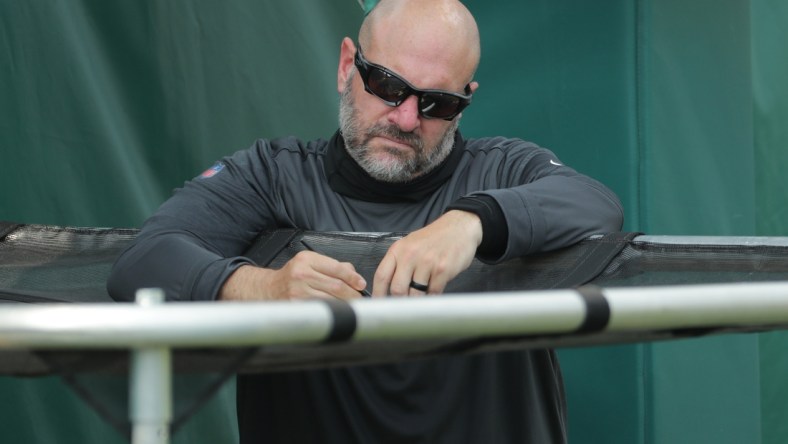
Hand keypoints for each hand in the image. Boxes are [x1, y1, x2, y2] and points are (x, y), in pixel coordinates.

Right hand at [219, 251, 366, 300]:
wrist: (267, 289)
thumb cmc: (291, 276)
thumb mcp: (309, 263)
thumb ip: (332, 266)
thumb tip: (354, 275)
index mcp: (306, 259)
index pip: (337, 268)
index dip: (353, 277)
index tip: (360, 284)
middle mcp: (301, 274)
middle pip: (336, 285)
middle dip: (352, 294)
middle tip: (361, 300)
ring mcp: (298, 291)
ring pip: (331, 299)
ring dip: (346, 305)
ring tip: (353, 308)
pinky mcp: (296, 306)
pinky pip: (321, 309)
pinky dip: (333, 312)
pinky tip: (338, 313)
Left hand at [372, 210, 481, 296]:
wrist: (459, 227)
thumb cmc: (433, 239)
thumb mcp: (410, 245)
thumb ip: (398, 264)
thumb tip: (389, 289)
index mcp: (398, 249)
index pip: (381, 276)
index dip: (378, 294)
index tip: (380, 304)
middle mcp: (410, 255)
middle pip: (397, 289)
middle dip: (401, 301)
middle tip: (405, 303)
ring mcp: (427, 262)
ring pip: (416, 294)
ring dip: (419, 299)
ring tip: (423, 292)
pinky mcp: (443, 269)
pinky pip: (433, 293)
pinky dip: (433, 296)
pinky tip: (434, 288)